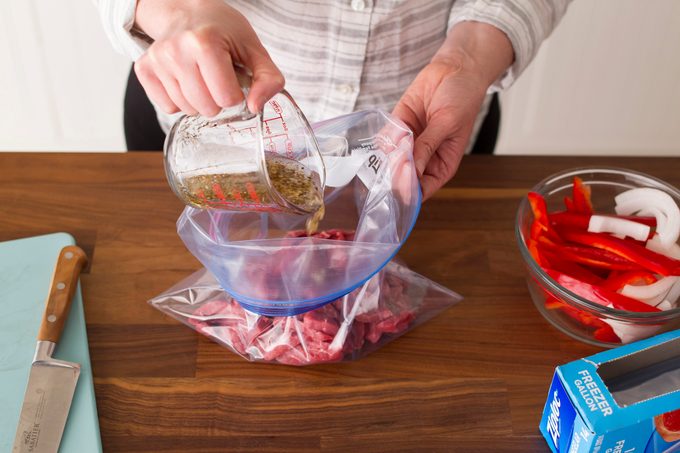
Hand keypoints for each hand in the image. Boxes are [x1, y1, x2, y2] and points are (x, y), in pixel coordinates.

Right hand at [134, 0, 283, 116]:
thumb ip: (268, 79)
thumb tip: (255, 107)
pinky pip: (168, 108)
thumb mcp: (254, 50)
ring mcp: (157, 60)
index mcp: (205, 43)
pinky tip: (185, 81)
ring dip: (199, 101)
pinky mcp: (144, 69)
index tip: (233, 76)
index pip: (227, 98)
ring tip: (201, 77)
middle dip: (218, 99)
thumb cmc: (224, 31)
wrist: (188, 12)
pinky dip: (180, 101)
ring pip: (187, 110)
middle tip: (217, 77)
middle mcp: (176, 50)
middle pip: (207, 108)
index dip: (235, 93)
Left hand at [393, 22, 513, 199]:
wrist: (455, 68)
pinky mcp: (399, 126)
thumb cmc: (462, 98)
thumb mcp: (447, 124)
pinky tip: (393, 130)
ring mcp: (410, 142)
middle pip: (403, 176)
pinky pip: (386, 138)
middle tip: (395, 160)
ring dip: (389, 153)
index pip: (422, 189)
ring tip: (398, 140)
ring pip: (391, 158)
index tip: (401, 182)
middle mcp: (424, 158)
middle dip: (395, 171)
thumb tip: (411, 170)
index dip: (410, 190)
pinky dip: (385, 137)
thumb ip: (427, 146)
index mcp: (442, 165)